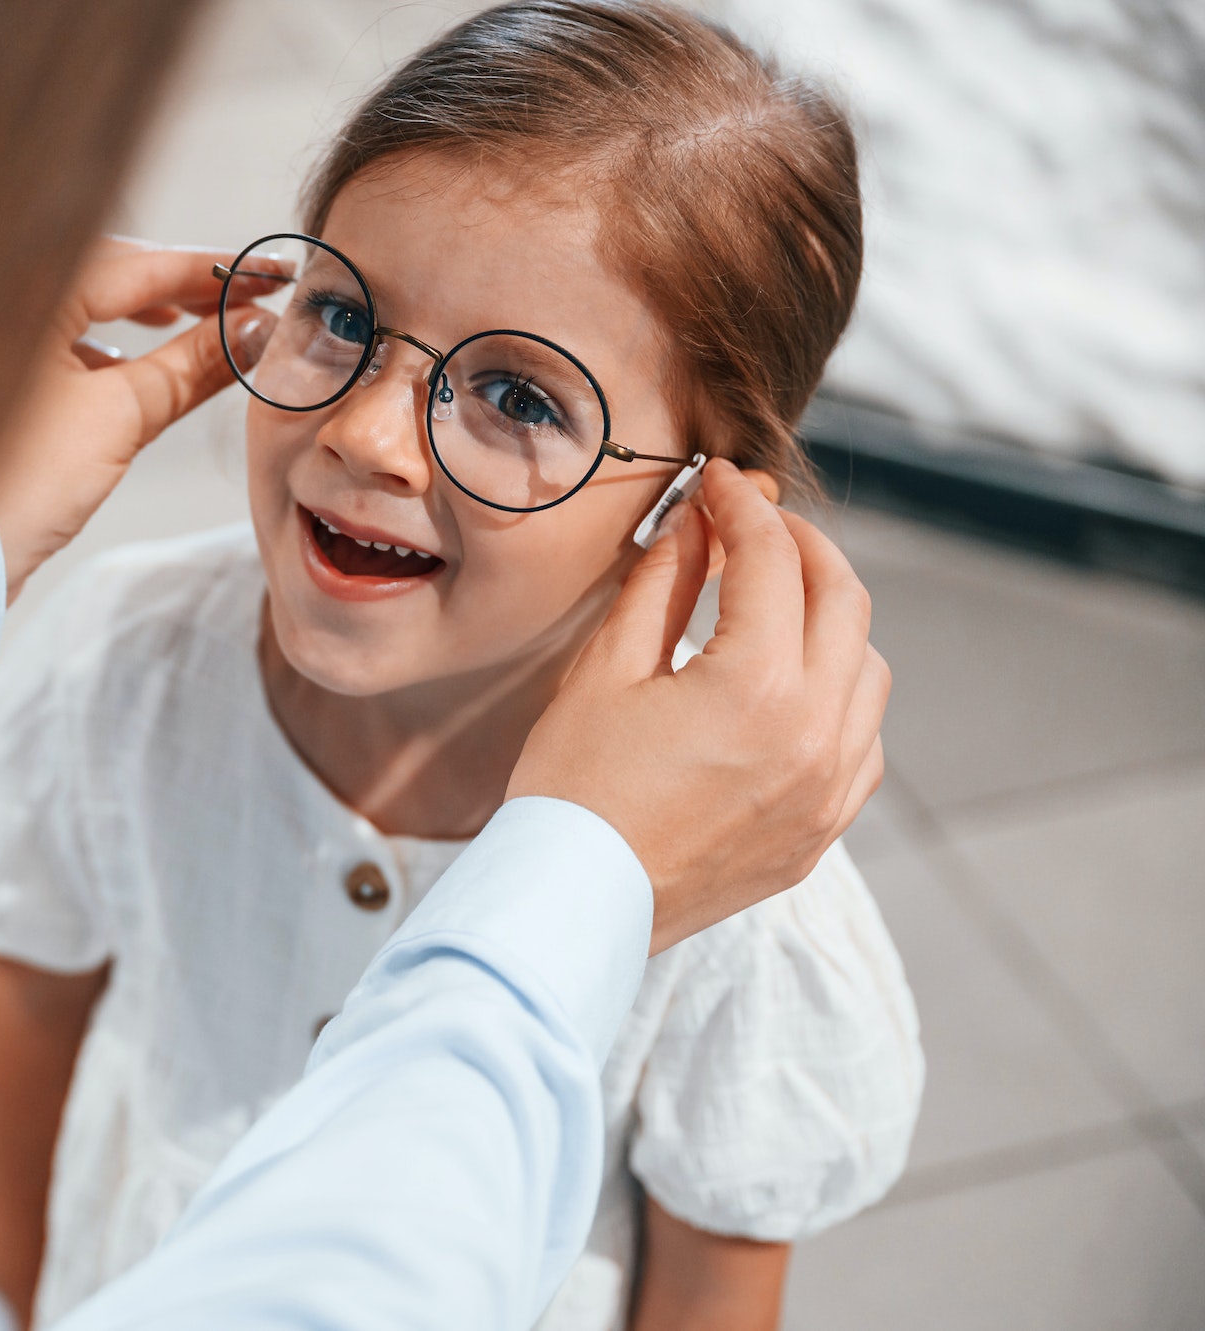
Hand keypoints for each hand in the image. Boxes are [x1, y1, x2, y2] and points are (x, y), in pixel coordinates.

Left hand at [0, 237, 278, 601]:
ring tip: (196, 328)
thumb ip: (191, 363)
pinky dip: (103, 345)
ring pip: (81, 302)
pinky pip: (56, 337)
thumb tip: (253, 331)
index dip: (209, 271)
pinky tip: (134, 367)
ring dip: (142, 312)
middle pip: (105, 272)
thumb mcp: (122, 416)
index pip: (135, 263)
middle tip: (242, 301)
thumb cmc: (20, 484)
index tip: (267, 276)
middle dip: (177, 287)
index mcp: (21, 290)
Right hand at [506, 461, 889, 951]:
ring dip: (830, 620)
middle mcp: (815, 738)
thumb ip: (664, 584)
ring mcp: (828, 792)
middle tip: (752, 522)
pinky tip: (788, 691)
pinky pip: (863, 745)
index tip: (717, 483)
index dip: (743, 505)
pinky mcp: (819, 832)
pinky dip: (839, 699)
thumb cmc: (571, 793)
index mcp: (759, 689)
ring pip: (869, 670)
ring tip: (772, 604)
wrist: (571, 907)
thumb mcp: (606, 672)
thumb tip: (698, 521)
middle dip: (799, 546)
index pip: (772, 561)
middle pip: (843, 601)